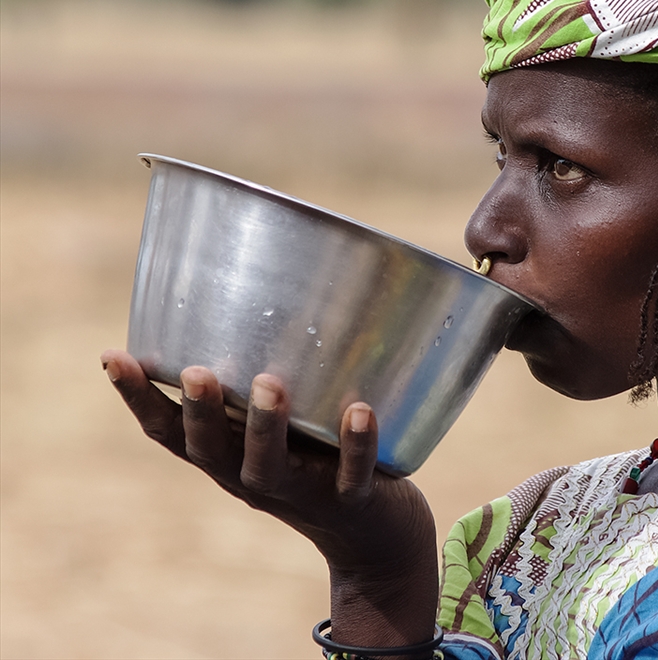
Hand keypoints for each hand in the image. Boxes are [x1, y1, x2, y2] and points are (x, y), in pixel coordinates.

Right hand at [100, 350, 438, 644]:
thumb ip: (260, 377)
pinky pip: (354, 474)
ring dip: (267, 427)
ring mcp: (302, 490)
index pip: (170, 431)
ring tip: (268, 383)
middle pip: (213, 452)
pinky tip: (360, 409)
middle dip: (201, 414)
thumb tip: (252, 291)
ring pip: (272, 467)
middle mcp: (253, 476)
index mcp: (228, 454)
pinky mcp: (354, 499)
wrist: (376, 533)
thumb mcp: (282, 421)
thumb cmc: (319, 457)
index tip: (113, 357)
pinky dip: (356, 444)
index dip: (139, 399)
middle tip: (196, 373)